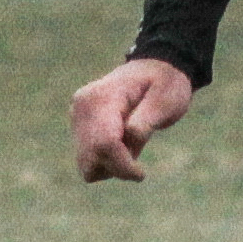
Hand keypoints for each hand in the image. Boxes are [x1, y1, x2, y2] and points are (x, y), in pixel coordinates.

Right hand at [70, 55, 196, 182]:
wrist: (155, 68)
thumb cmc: (164, 83)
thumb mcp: (165, 100)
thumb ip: (146, 122)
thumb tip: (129, 140)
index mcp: (102, 97)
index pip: (104, 143)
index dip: (122, 165)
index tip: (141, 173)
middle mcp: (82, 107)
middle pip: (90, 157)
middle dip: (117, 168)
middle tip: (138, 162)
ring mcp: (77, 117)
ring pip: (85, 164)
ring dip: (110, 166)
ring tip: (130, 146)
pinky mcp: (79, 127)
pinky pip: (87, 160)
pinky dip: (105, 162)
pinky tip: (121, 146)